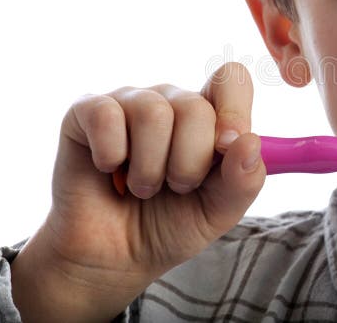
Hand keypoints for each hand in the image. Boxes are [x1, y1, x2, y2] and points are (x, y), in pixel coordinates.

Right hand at [11, 62, 263, 321]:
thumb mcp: (220, 212)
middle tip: (175, 186)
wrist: (114, 258)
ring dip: (149, 167)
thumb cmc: (169, 225)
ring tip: (142, 187)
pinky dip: (111, 155)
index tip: (224, 150)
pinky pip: (105, 115)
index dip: (233, 112)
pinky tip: (109, 170)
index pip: (232, 78)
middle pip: (195, 107)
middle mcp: (171, 101)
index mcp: (210, 116)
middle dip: (188, 163)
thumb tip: (249, 142)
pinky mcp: (86, 112)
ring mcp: (129, 103)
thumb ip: (244, 180)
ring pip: (153, 112)